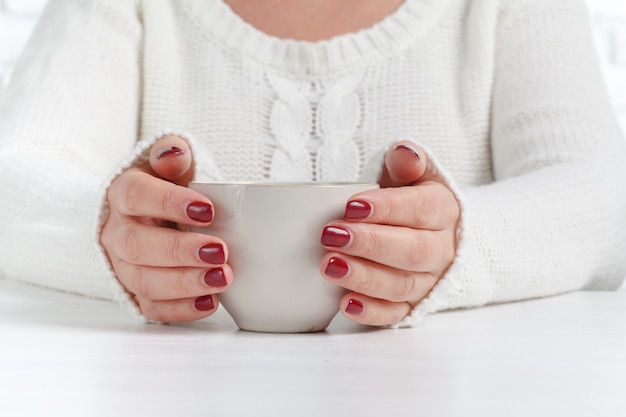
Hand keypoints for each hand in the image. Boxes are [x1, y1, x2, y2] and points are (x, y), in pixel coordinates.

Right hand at [100, 135, 232, 321]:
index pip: (136, 196)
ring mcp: (123, 265)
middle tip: (219, 251)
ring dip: (185, 282)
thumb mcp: (172, 165)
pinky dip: (181, 309)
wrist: (155, 215)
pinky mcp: (138, 292)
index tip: (207, 210)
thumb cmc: (169, 187)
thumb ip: (173, 155)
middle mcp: (117, 232)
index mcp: (124, 194)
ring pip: (144, 280)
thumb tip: (174, 153)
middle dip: (180, 251)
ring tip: (222, 278)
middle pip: (137, 245)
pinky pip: (152, 308)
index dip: (169, 203)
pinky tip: (210, 302)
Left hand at [320, 141, 459, 325]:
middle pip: (412, 251)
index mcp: (443, 210)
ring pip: (402, 285)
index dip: (387, 208)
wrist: (437, 235)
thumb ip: (407, 162)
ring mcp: (430, 281)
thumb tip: (405, 153)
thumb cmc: (412, 200)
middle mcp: (442, 249)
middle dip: (370, 244)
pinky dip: (372, 313)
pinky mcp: (414, 306)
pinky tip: (346, 304)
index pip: (420, 209)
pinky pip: (396, 315)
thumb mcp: (412, 175)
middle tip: (331, 236)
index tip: (351, 206)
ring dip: (364, 277)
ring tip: (330, 266)